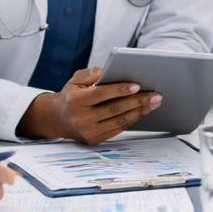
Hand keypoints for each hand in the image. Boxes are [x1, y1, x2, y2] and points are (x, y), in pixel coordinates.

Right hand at [18, 67, 163, 143]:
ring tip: (154, 102)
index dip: (119, 90)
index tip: (137, 86)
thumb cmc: (71, 96)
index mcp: (75, 101)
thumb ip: (90, 74)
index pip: (100, 94)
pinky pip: (118, 129)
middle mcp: (80, 118)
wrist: (57, 119)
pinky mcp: (95, 140)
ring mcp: (88, 132)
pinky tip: (142, 111)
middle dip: (137, 101)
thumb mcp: (75, 80)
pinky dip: (132, 119)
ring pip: (119, 121)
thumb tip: (107, 71)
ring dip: (139, 111)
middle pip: (114, 109)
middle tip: (155, 95)